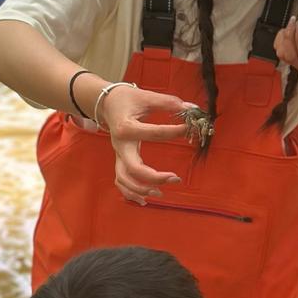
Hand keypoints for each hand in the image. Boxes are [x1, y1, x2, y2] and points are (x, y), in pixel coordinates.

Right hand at [99, 83, 196, 204]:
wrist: (107, 103)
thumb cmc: (127, 99)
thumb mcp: (146, 96)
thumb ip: (167, 102)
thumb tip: (190, 109)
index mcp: (126, 128)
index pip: (153, 134)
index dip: (173, 132)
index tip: (187, 129)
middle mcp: (120, 145)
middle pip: (133, 169)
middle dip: (154, 178)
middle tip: (175, 178)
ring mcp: (118, 155)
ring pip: (124, 180)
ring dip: (141, 190)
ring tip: (161, 193)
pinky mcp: (119, 161)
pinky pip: (121, 182)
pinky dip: (131, 193)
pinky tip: (145, 200)